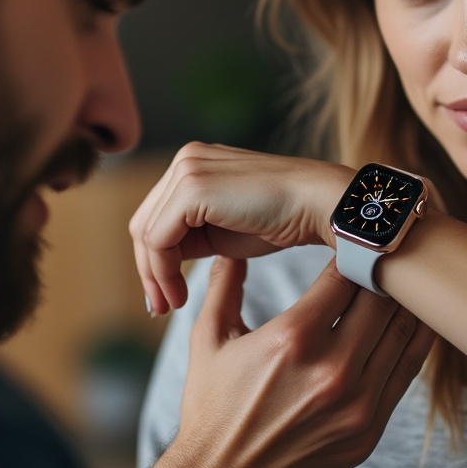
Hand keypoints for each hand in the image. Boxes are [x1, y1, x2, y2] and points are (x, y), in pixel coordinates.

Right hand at [126, 256, 435, 467]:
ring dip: (404, 302)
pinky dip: (413, 341)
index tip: (355, 235)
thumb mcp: (208, 340)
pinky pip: (405, 373)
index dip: (352, 249)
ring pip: (401, 333)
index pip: (345, 274)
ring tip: (404, 278)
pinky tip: (412, 320)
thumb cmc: (211, 408)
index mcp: (291, 339)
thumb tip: (233, 244)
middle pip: (380, 299)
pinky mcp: (370, 431)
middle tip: (384, 251)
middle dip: (380, 272)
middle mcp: (330, 370)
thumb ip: (224, 284)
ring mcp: (356, 405)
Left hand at [130, 142, 352, 311]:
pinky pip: (158, 240)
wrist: (323, 205)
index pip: (156, 215)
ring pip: (145, 233)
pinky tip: (181, 295)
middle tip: (159, 309)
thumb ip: (198, 236)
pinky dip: (163, 272)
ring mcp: (187, 169)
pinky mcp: (192, 188)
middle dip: (148, 271)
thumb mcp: (230, 229)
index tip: (165, 297)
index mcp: (196, 163)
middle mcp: (186, 159)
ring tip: (171, 306)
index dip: (152, 260)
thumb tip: (167, 264)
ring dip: (155, 276)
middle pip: (144, 223)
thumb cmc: (288, 220)